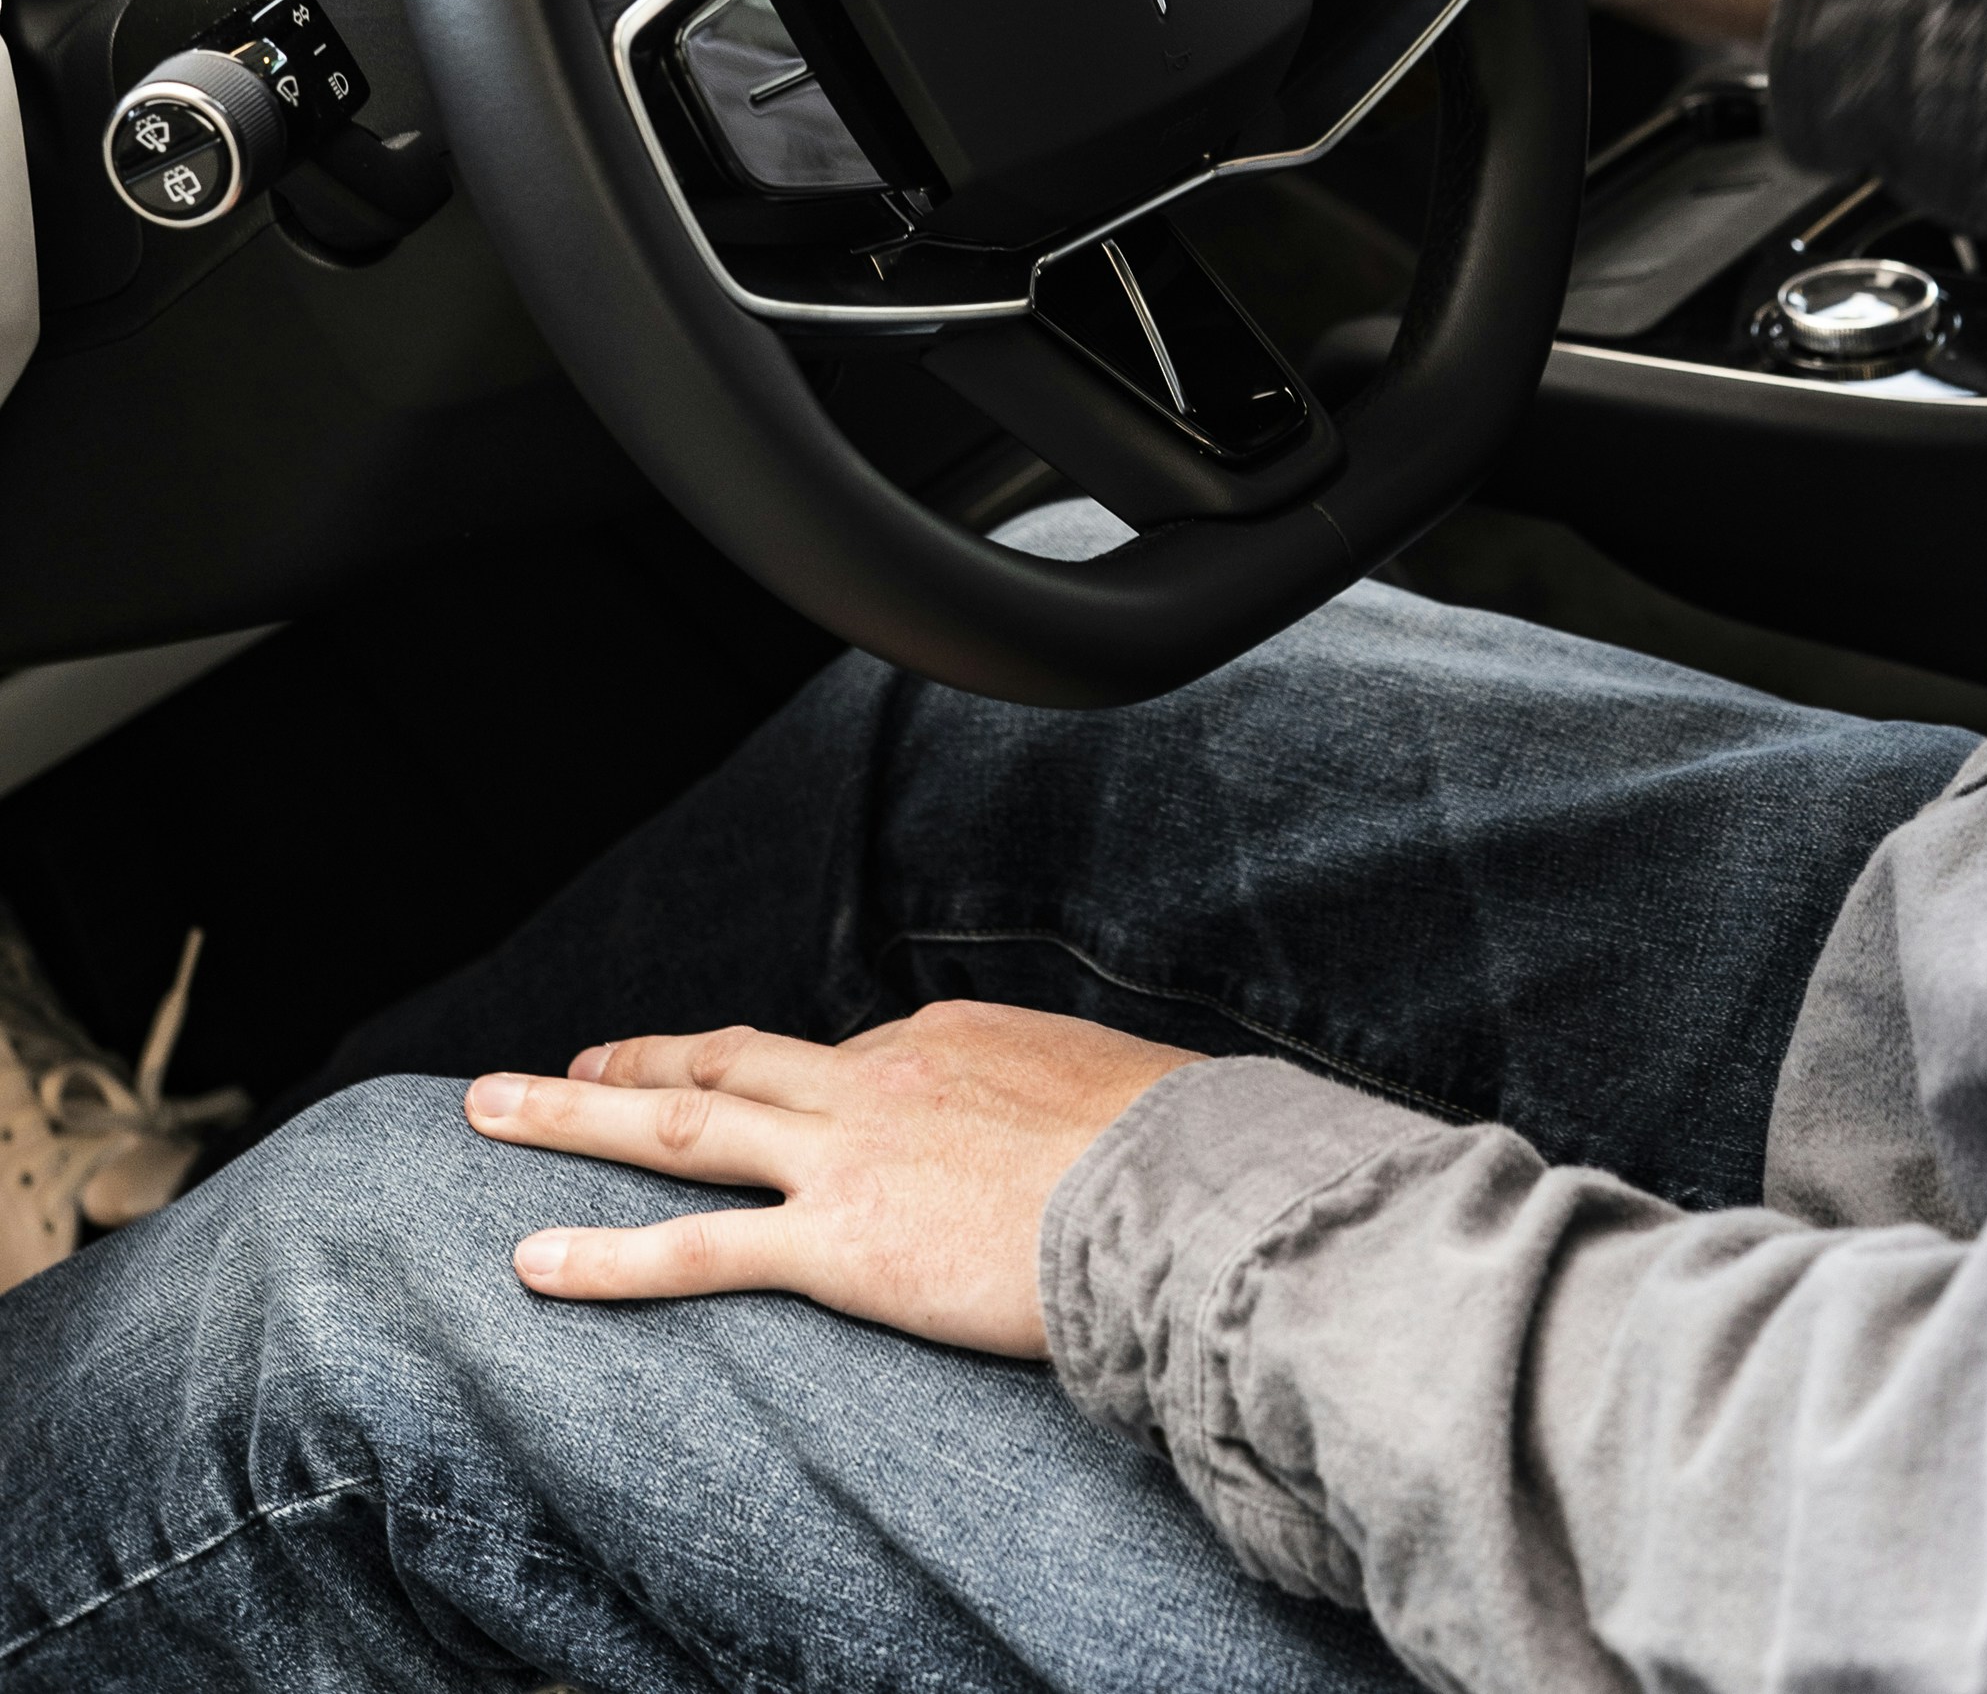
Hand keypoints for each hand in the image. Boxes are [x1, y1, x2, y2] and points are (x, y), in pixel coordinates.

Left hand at [464, 1004, 1195, 1356]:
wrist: (1178, 1191)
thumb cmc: (1170, 1149)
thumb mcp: (1108, 1091)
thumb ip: (1054, 1103)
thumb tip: (1064, 1125)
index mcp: (945, 1041)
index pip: (845, 1062)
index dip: (796, 1093)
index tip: (772, 1111)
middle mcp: (878, 1078)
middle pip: (730, 1057)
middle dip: (639, 1059)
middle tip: (567, 1063)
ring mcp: (848, 1155)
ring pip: (682, 1122)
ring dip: (576, 1113)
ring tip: (492, 1110)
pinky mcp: (837, 1243)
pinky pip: (697, 1249)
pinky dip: (606, 1255)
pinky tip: (535, 1262)